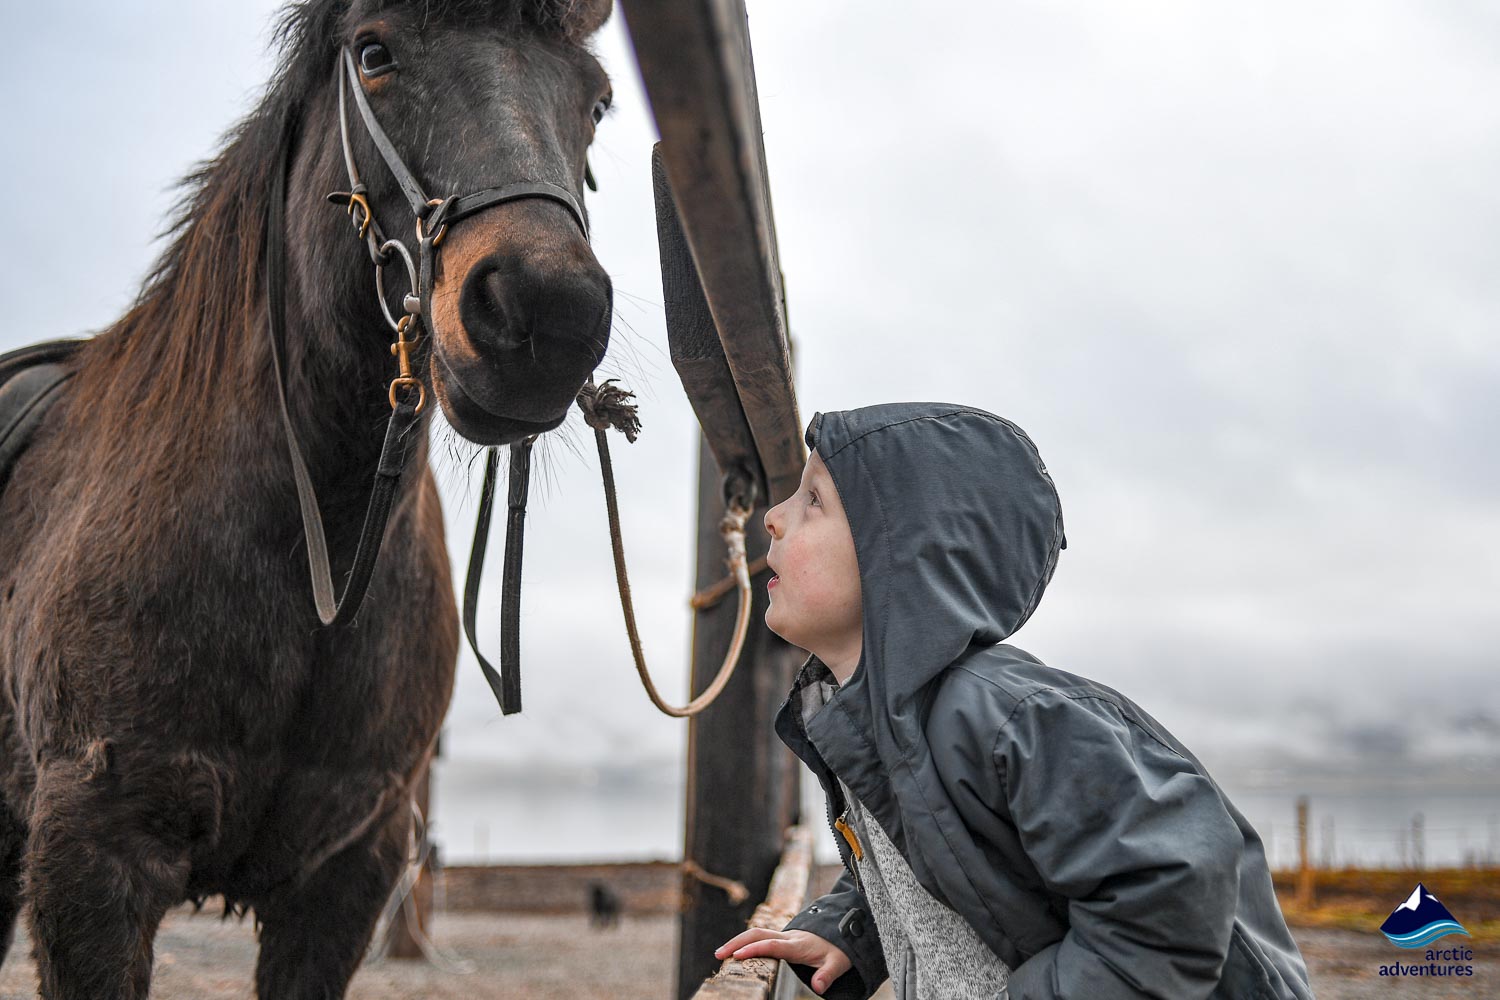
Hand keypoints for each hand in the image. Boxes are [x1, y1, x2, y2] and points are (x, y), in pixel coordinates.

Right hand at [714, 927, 851, 994]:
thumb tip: (818, 988)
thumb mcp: (838, 964)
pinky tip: (734, 951)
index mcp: (798, 945)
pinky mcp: (782, 938)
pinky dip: (745, 941)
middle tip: (718, 954)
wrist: (842, 933)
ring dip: (737, 940)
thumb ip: (827, 975)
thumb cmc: (838, 951)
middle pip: (758, 934)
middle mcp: (788, 937)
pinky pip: (760, 936)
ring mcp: (784, 936)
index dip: (754, 949)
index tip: (737, 956)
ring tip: (720, 953)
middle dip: (737, 942)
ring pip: (756, 932)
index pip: (772, 945)